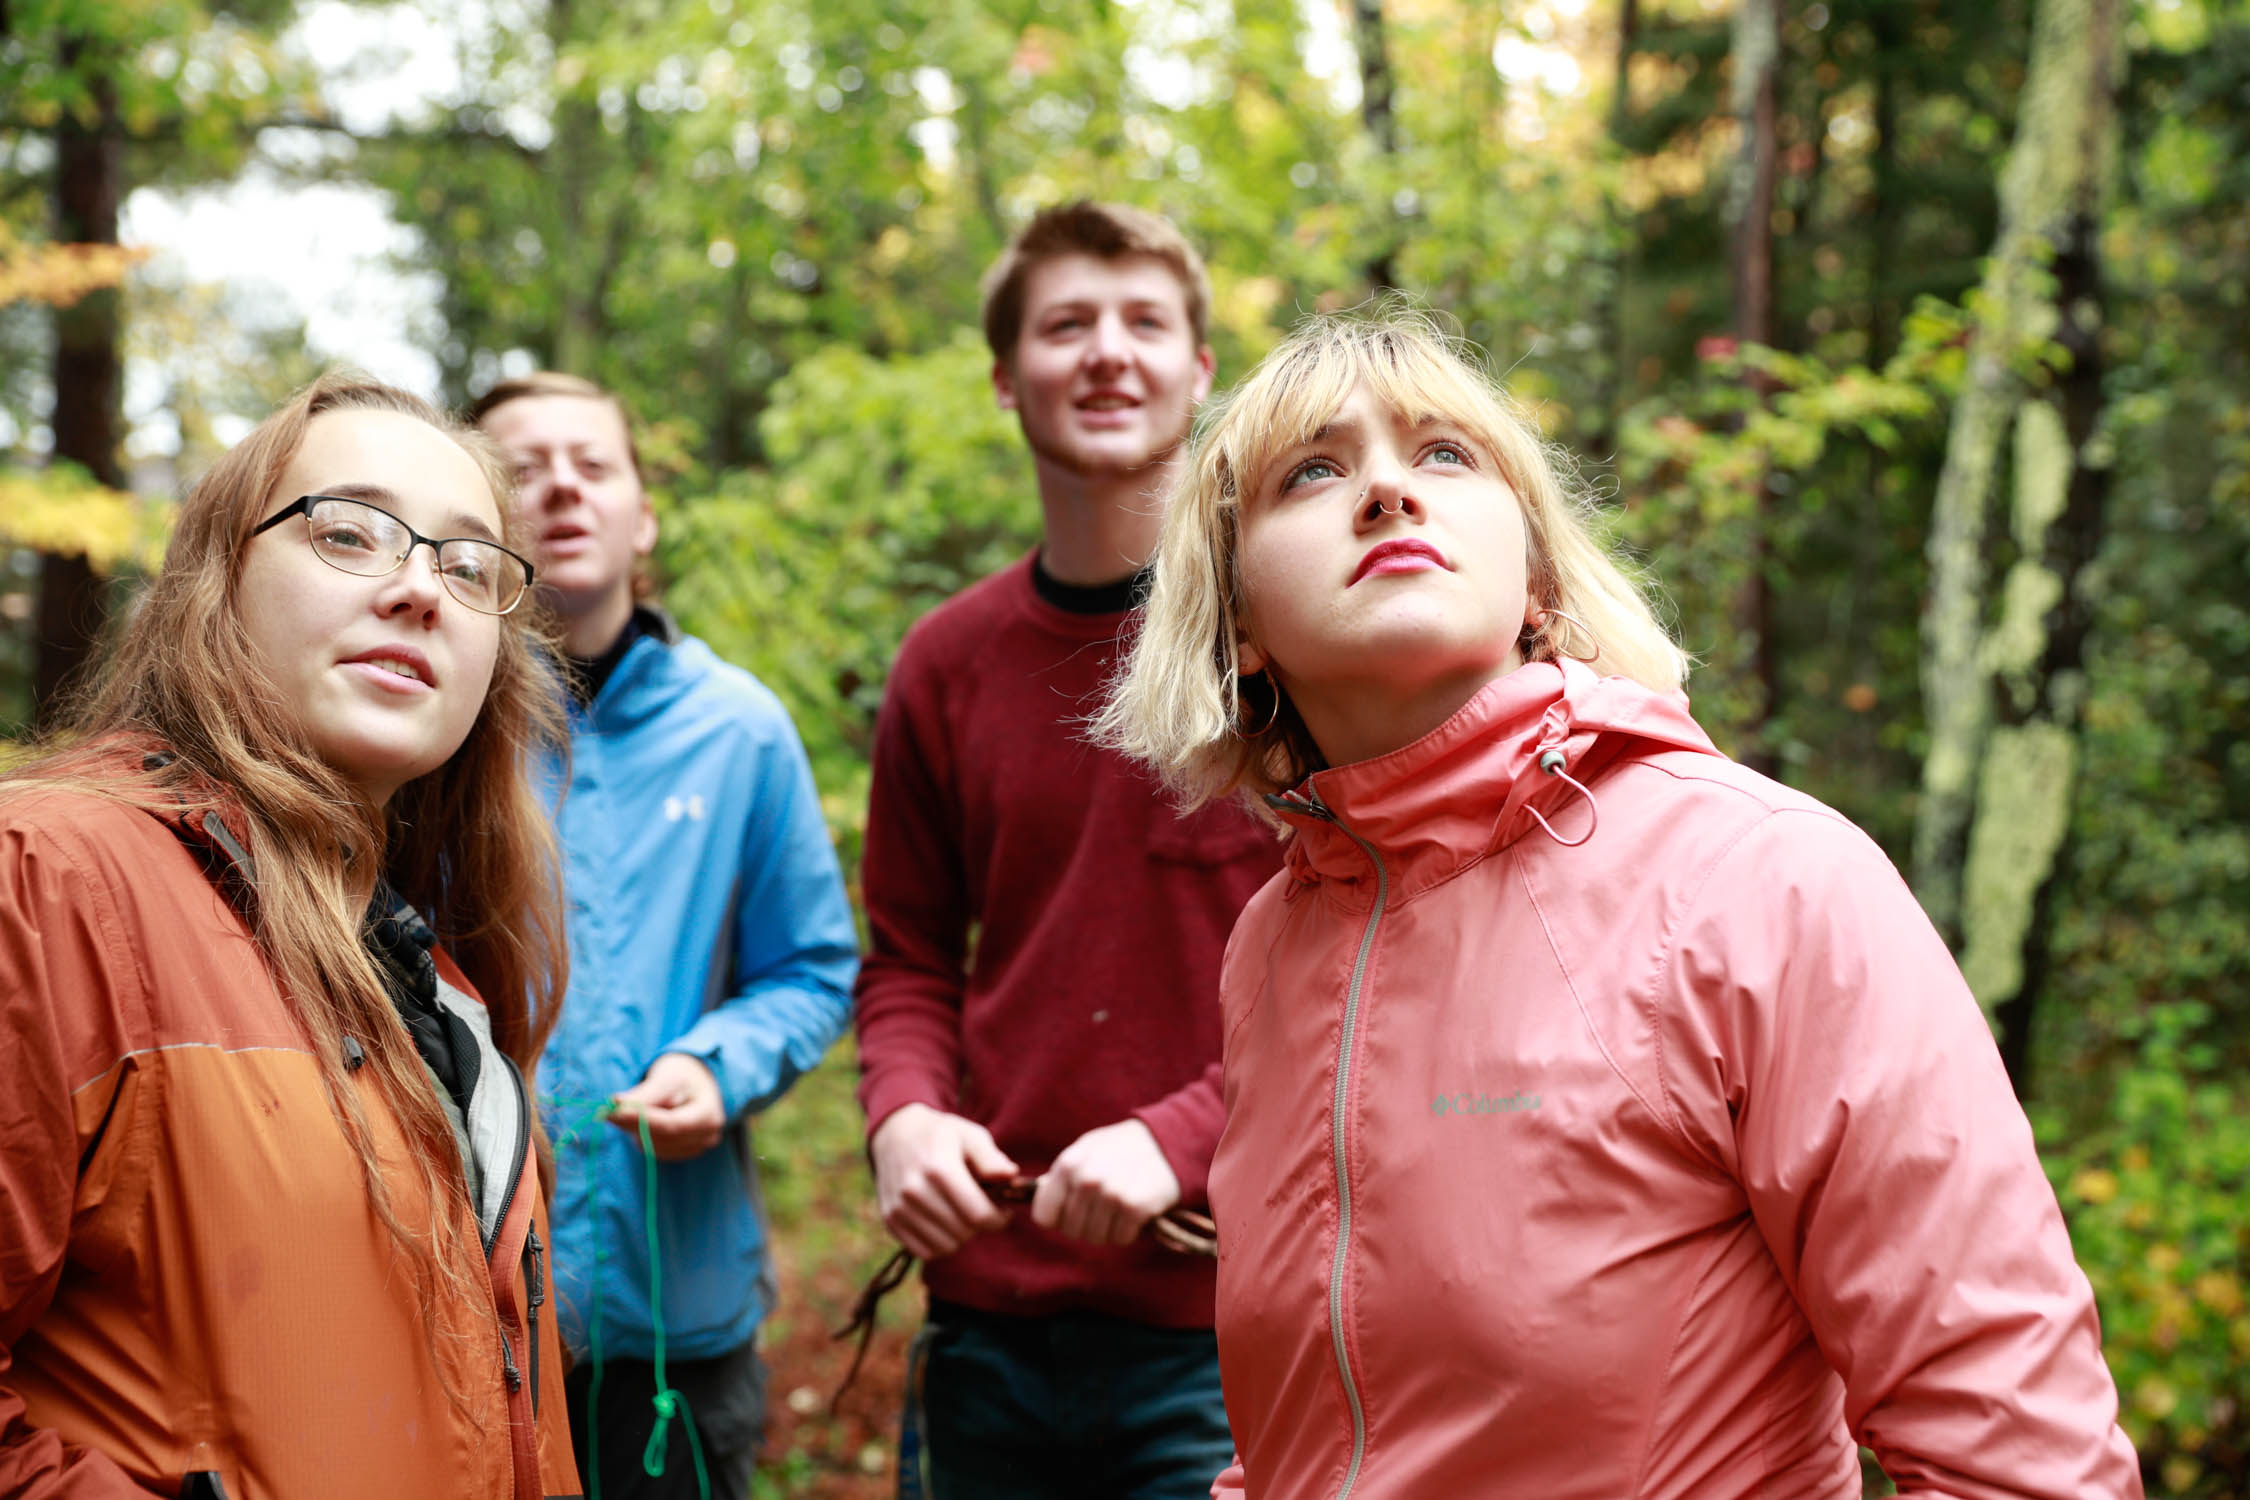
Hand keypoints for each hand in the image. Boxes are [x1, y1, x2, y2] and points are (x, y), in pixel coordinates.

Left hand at [608, 1053, 725, 1160]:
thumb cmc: (683, 1075)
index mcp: (709, 1116)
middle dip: (634, 1124)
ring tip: (632, 1109)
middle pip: (661, 1137)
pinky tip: (642, 1121)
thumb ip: (644, 1094)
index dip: (643, 1120)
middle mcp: (706, 1137)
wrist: (694, 1081)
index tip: (616, 1112)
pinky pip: (653, 1151)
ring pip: (654, 1147)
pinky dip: (642, 1136)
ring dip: (636, 1130)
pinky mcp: (681, 1153)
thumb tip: (616, 1104)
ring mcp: (696, 1148)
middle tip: (608, 1110)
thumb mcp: (667, 1077)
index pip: (672, 1124)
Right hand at [871, 1103, 1019, 1260]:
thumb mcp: (970, 1135)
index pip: (978, 1214)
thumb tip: (1011, 1176)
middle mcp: (914, 1190)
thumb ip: (991, 1159)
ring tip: (962, 1213)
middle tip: (982, 1208)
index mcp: (938, 1168)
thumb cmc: (942, 1136)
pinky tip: (945, 1222)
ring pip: (945, 1246)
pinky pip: (925, 1251)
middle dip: (980, 1225)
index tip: (1003, 1211)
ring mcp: (899, 1208)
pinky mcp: (890, 1220)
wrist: (896, 1135)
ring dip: (961, 1235)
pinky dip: (940, 1243)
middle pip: (963, 1232)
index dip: (998, 1219)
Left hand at [1031, 1118, 1179, 1246]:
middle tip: (1102, 1208)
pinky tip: (1134, 1212)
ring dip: (1108, 1229)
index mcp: (1068, 1165)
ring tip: (1119, 1207)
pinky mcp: (1135, 1208)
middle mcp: (1087, 1180)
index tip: (1072, 1211)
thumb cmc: (1121, 1147)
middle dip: (1085, 1224)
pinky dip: (1128, 1231)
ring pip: (1096, 1238)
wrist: (1167, 1142)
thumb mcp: (1087, 1149)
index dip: (1058, 1217)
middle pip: (1071, 1230)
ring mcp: (1111, 1195)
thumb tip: (1040, 1192)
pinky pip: (1121, 1238)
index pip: (1044, 1216)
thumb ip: (1062, 1172)